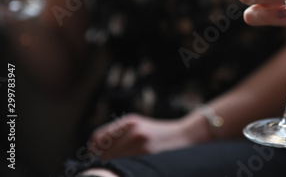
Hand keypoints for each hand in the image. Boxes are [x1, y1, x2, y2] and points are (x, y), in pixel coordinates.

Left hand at [88, 113, 210, 158]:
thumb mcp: (139, 125)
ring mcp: (141, 142)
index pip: (98, 138)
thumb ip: (119, 134)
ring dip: (110, 167)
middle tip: (102, 168)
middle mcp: (133, 129)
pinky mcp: (148, 153)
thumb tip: (95, 150)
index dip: (94, 151)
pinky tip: (127, 168)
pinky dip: (122, 168)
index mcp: (129, 121)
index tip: (96, 159)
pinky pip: (126, 163)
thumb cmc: (159, 134)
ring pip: (112, 160)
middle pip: (103, 151)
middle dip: (101, 162)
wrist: (186, 136)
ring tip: (114, 169)